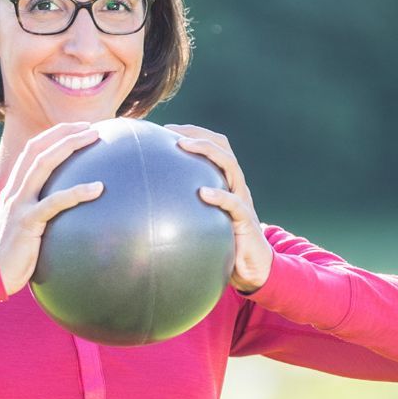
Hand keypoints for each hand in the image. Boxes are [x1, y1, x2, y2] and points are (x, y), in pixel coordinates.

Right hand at [0, 122, 102, 294]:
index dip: (55, 135)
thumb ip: (42, 209)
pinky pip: (55, 202)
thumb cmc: (16, 253)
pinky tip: (99, 188)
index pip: (32, 150)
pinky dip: (77, 192)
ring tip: (95, 139)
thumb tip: (69, 206)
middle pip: (38, 149)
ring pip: (43, 165)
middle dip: (64, 132)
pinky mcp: (27, 222)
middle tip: (92, 127)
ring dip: (69, 147)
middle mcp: (15, 190)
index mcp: (15, 188)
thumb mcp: (28, 224)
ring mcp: (19, 204)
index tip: (79, 129)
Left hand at [165, 124, 272, 292]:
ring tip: (183, 146)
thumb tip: (146, 204)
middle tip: (173, 133)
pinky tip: (203, 193)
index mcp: (225, 182)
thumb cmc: (222, 243)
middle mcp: (235, 185)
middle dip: (198, 135)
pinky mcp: (246, 220)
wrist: (251, 268)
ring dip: (207, 151)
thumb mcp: (201, 221)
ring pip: (230, 165)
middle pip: (222, 147)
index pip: (214, 146)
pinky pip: (234, 203)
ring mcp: (242, 200)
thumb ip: (184, 209)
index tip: (167, 130)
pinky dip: (219, 195)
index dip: (193, 133)